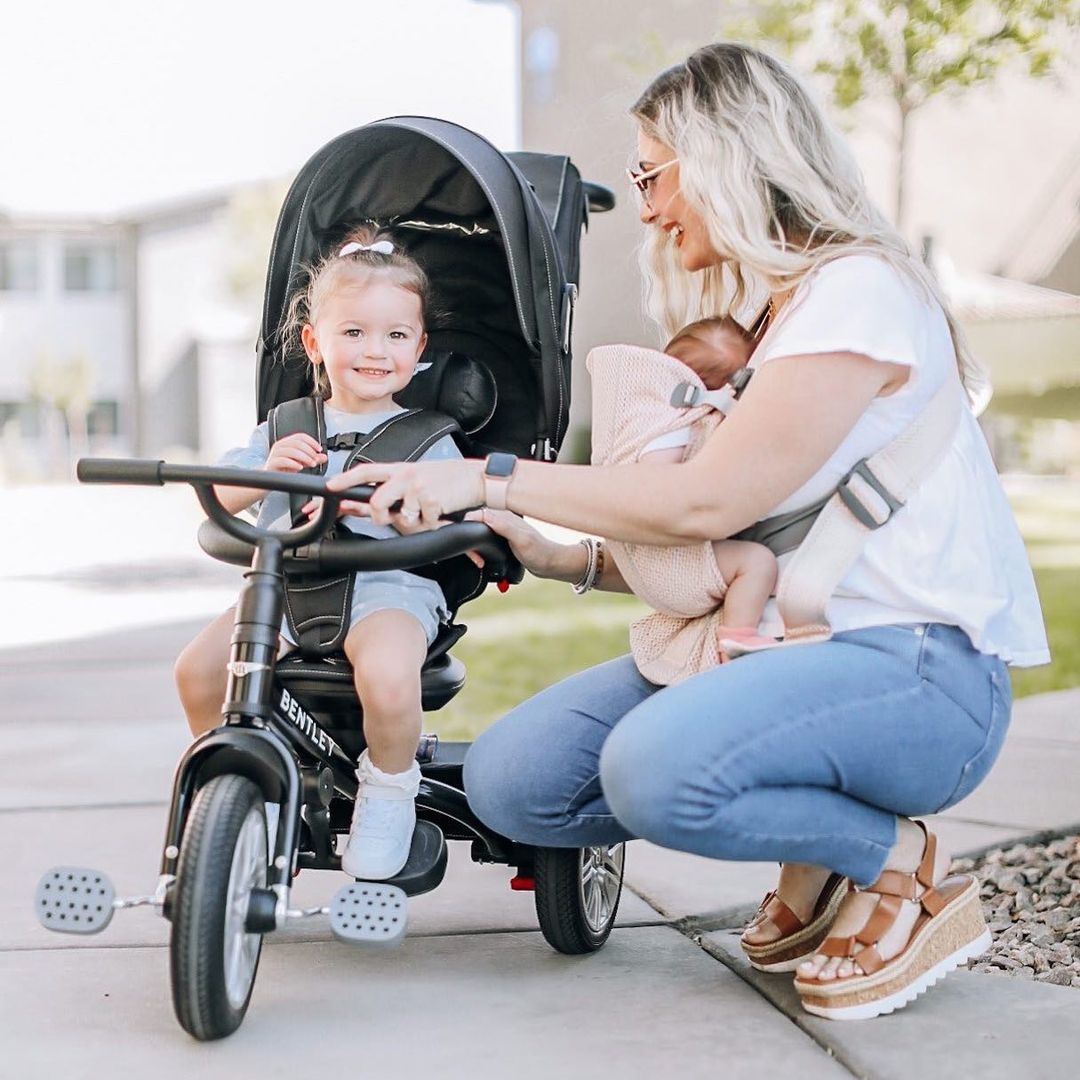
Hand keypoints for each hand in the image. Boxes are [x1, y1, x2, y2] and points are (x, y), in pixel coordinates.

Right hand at [265, 432, 325, 473]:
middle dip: (310, 451)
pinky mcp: (272, 463)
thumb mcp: (301, 463)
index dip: (311, 441)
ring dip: (304, 457)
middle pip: (297, 443)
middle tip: (316, 460)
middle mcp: (280, 446)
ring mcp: (275, 454)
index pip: (301, 436)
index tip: (319, 449)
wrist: (270, 478)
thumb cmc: (284, 468)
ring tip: (311, 464)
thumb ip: (312, 459)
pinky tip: (300, 468)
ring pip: (291, 451)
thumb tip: (324, 457)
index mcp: (287, 442)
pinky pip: (283, 460)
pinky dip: (293, 463)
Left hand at [325, 458, 484, 531]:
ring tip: (429, 514)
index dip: (345, 479)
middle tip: (391, 520)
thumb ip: (394, 490)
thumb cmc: (448, 480)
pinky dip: (435, 525)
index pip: (366, 471)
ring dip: (416, 523)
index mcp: (400, 470)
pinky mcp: (432, 500)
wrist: (477, 479)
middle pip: (377, 502)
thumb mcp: (418, 478)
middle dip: (380, 517)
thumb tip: (369, 505)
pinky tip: (442, 513)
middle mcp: (406, 475)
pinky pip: (425, 524)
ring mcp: (418, 488)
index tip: (329, 487)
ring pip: (402, 518)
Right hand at [465, 507, 563, 577]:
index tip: (468, 544)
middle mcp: (502, 520)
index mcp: (505, 516)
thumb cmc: (540, 553)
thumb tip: (484, 516)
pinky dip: (480, 550)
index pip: (476, 515)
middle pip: (474, 523)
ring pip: (477, 531)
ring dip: (474, 547)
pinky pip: (484, 539)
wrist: (551, 563)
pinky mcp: (502, 538)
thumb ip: (504, 526)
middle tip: (476, 558)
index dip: (467, 528)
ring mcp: (501, 529)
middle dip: (469, 541)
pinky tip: (483, 559)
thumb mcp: (522, 540)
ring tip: (479, 560)